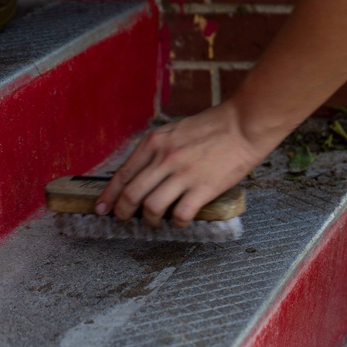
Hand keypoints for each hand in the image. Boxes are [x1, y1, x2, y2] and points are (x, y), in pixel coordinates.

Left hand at [95, 101, 270, 228]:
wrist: (244, 124)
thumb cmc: (214, 126)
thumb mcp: (175, 130)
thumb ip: (158, 149)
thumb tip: (144, 172)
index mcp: (155, 142)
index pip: (123, 174)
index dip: (109, 195)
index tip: (102, 208)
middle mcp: (164, 158)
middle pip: (132, 194)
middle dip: (123, 212)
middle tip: (124, 219)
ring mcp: (183, 175)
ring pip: (152, 208)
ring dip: (149, 220)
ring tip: (154, 221)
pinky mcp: (203, 188)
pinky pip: (180, 215)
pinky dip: (176, 223)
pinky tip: (180, 221)